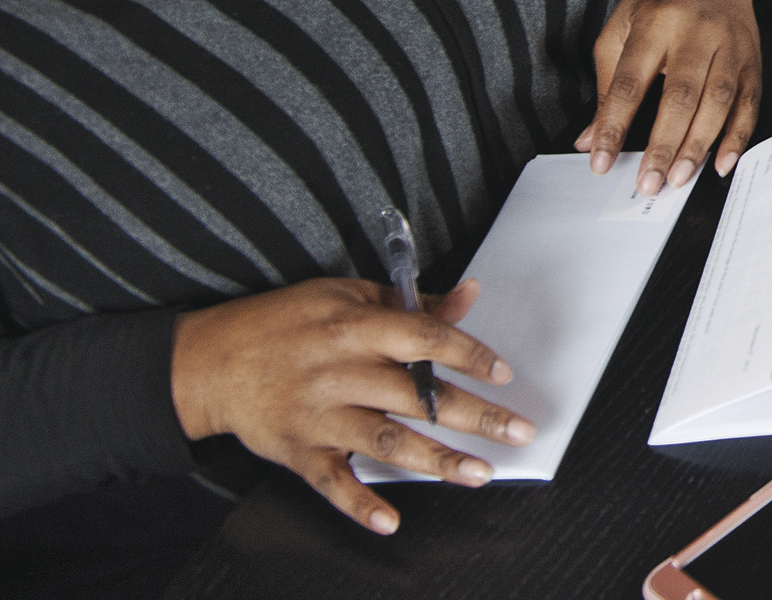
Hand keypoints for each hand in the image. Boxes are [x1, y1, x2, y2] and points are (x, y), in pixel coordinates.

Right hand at [171, 276, 533, 534]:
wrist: (207, 362)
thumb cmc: (284, 323)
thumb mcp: (346, 295)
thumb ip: (411, 303)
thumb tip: (469, 295)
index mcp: (354, 327)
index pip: (424, 339)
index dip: (469, 355)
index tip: (503, 373)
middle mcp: (338, 373)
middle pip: (417, 397)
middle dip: (475, 416)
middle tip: (519, 432)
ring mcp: (317, 416)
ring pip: (386, 442)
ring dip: (438, 461)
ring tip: (480, 473)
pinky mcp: (298, 451)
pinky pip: (333, 483)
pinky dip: (360, 504)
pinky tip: (391, 520)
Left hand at [576, 0, 760, 193]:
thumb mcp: (620, 27)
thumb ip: (606, 84)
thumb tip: (591, 140)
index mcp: (655, 21)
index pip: (630, 82)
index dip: (614, 125)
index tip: (600, 162)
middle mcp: (697, 32)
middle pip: (681, 94)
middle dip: (663, 144)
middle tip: (649, 183)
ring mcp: (730, 45)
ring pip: (718, 100)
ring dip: (699, 144)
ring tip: (678, 178)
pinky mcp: (752, 58)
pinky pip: (749, 102)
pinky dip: (738, 136)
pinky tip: (722, 163)